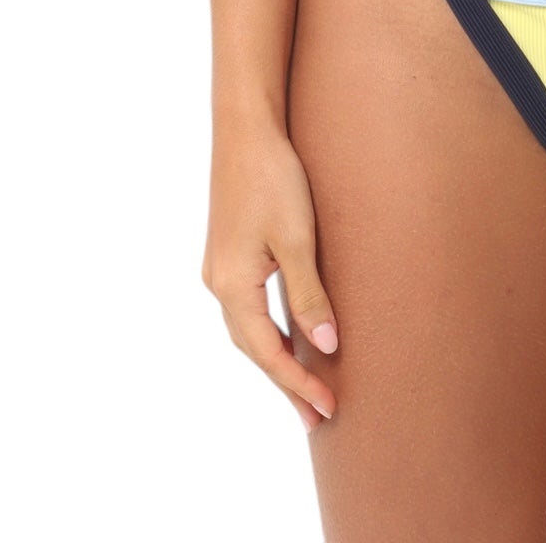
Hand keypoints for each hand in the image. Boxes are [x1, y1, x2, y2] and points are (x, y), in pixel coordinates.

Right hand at [202, 118, 339, 430]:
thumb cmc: (274, 178)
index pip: (268, 352)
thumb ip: (310, 295)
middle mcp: (218, 283)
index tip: (327, 410)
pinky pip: (248, 308)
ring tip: (306, 387)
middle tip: (318, 417)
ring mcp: (220, 268)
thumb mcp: (297, 239)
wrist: (245, 128)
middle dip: (285, 383)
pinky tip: (288, 336)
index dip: (297, 383)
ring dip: (276, 359)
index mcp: (232, 286)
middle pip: (254, 349)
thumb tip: (325, 349)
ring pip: (249, 330)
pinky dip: (269, 331)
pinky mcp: (228, 253)